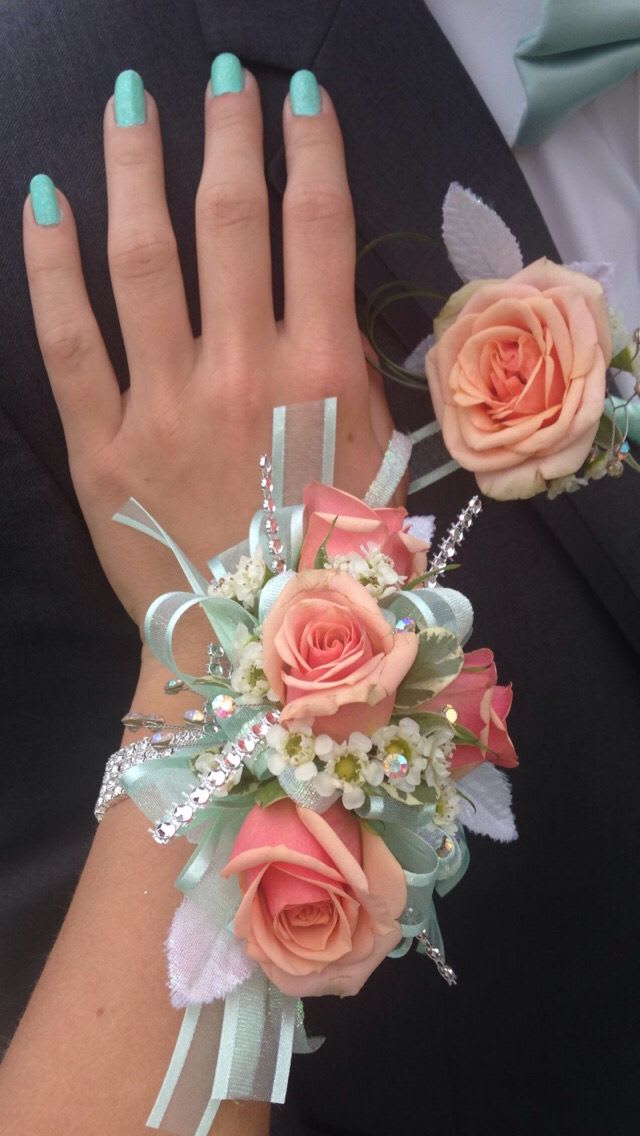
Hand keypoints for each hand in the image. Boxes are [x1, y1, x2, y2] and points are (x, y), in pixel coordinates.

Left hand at [23, 63, 395, 636]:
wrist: (249, 653)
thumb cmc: (324, 556)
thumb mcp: (373, 462)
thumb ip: (352, 374)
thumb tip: (325, 297)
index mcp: (321, 377)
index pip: (318, 229)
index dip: (311, 150)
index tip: (298, 97)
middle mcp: (242, 375)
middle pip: (231, 222)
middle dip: (227, 134)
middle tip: (219, 75)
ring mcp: (163, 406)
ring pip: (143, 260)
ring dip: (136, 168)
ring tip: (132, 103)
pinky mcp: (99, 444)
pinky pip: (68, 339)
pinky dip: (52, 266)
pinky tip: (47, 200)